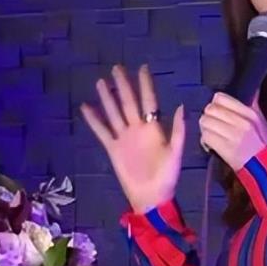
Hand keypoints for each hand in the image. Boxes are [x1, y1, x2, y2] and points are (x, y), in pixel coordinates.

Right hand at [80, 64, 185, 213]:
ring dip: (108, 98)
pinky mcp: (112, 148)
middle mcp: (137, 129)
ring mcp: (124, 138)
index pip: (149, 101)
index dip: (146, 85)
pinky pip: (101, 131)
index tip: (142, 68)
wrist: (151, 197)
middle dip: (124, 85)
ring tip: (101, 82)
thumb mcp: (176, 153)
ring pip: (114, 113)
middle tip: (117, 68)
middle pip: (128, 102)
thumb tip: (181, 106)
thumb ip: (178, 131)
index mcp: (154, 129)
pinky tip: (86, 107)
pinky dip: (93, 120)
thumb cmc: (167, 177)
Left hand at [198, 92, 266, 170]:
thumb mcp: (262, 122)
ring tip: (212, 135)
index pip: (220, 98)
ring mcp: (233, 135)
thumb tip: (253, 89)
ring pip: (205, 122)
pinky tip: (211, 145)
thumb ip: (254, 105)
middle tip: (212, 125)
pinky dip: (205, 141)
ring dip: (205, 129)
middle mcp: (241, 122)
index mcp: (249, 113)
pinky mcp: (226, 149)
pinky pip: (205, 137)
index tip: (217, 112)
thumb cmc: (265, 145)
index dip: (214, 104)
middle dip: (208, 117)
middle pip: (210, 110)